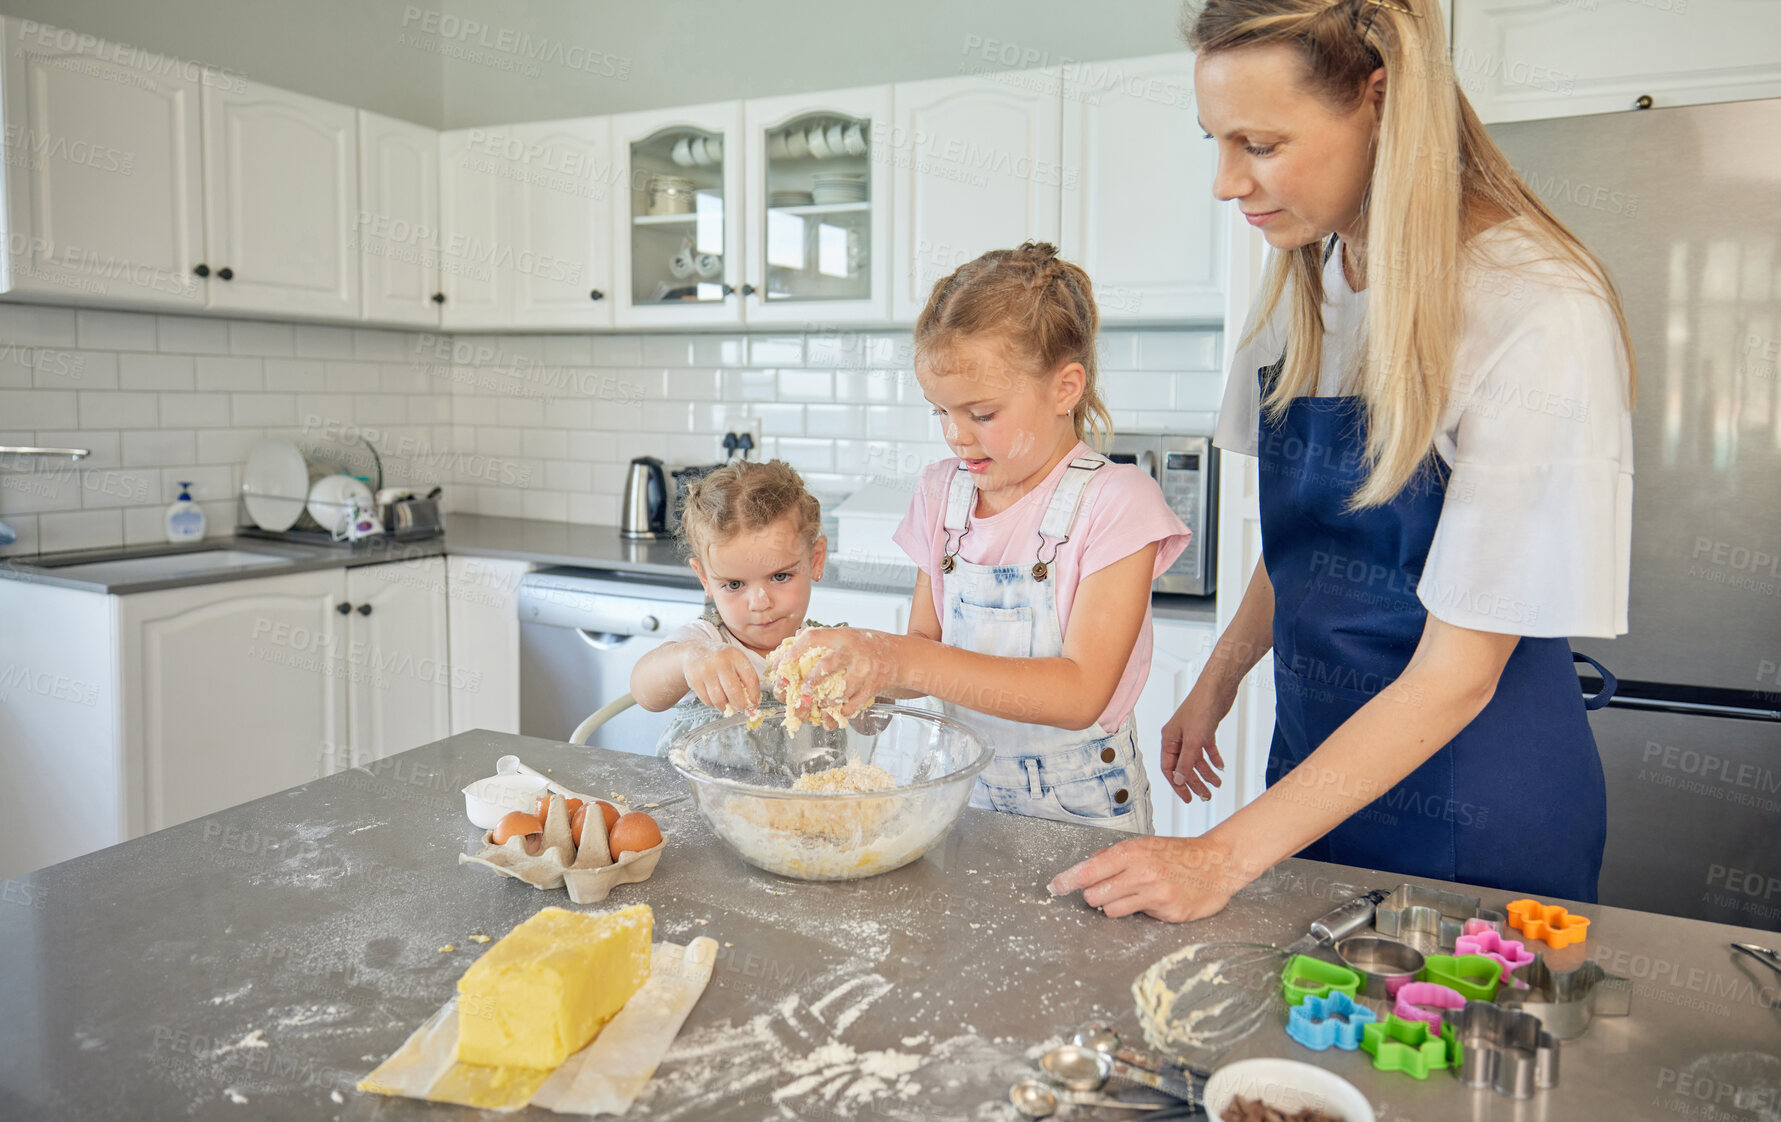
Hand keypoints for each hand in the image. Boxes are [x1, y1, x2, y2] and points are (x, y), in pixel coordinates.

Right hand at [678, 642, 760, 715]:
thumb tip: (753, 703)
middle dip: (739, 705)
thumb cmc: (720, 658)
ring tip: (726, 703)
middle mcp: (721, 661)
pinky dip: (713, 704)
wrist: (693, 651)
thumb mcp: (735, 659)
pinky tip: (715, 698)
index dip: (754, 695)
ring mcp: (706, 671)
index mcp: (736, 655)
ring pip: (719, 699)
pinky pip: (707, 700)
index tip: (754, 703)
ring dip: (725, 706)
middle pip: (734, 692)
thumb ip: (745, 677)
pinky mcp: (694, 680)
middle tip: (740, 707)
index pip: (750, 679)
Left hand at [776, 626, 900, 728]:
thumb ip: (823, 638)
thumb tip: (795, 638)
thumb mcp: (847, 634)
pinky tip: (831, 715)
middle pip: (824, 668)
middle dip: (807, 685)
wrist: (902, 657)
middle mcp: (853, 652)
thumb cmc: (871, 646)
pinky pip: (851, 706)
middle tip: (797, 695)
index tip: (780, 665)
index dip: (793, 651)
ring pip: (838, 692)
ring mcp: (864, 670)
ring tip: (815, 706)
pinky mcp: (872, 688)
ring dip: (822, 703)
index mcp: (842, 636)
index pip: (812, 638)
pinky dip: (838, 714)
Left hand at [1047, 834, 1251, 922]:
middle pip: (1093, 895)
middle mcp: (1141, 872)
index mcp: (1132, 852)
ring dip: (1116, 905)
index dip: (1067, 880)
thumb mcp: (1146, 845)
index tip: (1054, 887)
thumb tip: (1087, 867)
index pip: (1089, 870)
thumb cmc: (1179, 854)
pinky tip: (1156, 900)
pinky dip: (1141, 910)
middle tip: (1111, 889)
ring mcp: (1155, 893)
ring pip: (1111, 910)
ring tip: (1135, 894)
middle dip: (1096, 895)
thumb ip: (1115, 856)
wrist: (1218, 864)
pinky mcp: (1168, 912)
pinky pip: (1138, 916)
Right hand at [1161, 687, 1225, 803]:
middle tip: (1205, 796)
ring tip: (1217, 784)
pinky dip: (1214, 758)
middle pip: (1184, 766)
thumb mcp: (1194, 741)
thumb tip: (1178, 780)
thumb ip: (1186, 762)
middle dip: (1194, 782)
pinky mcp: (1205, 729)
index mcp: (1169, 739)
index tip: (1188, 798)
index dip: (1178, 784)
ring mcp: (1191, 733)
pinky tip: (1221, 766)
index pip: (1169, 768)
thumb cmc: (1201, 708)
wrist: (1218, 688)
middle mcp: (1178, 737)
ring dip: (1206, 773)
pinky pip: (1207, 749)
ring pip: (1196, 759)